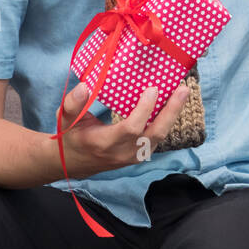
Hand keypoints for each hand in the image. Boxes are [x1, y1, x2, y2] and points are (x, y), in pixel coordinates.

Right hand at [56, 80, 189, 177]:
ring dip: (173, 114)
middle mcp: (123, 152)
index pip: (131, 128)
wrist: (74, 162)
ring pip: (160, 136)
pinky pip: (158, 137)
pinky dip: (167, 120)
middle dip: (171, 111)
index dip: (144, 110)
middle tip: (182, 89)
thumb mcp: (65, 119)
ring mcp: (134, 156)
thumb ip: (73, 103)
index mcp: (104, 143)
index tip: (153, 89)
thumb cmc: (71, 136)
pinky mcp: (141, 154)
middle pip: (155, 133)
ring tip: (182, 92)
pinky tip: (173, 103)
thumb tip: (85, 86)